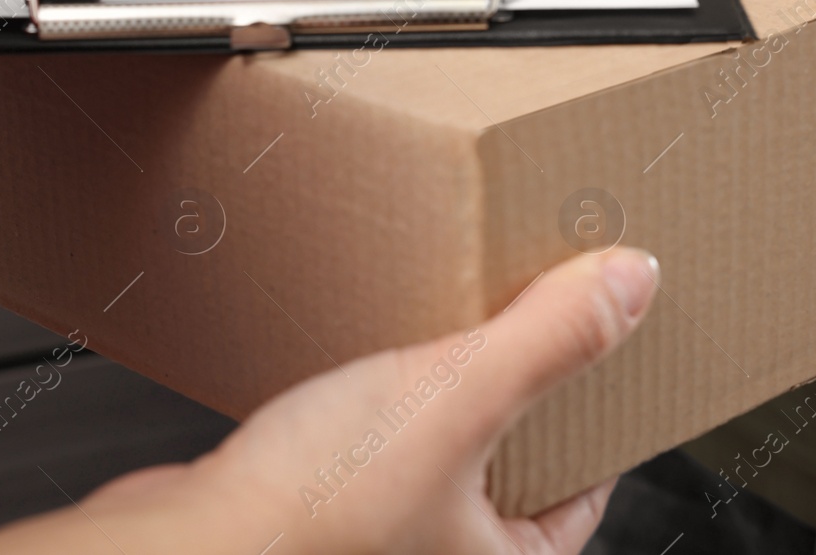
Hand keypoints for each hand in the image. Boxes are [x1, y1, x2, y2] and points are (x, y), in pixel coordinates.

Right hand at [0, 247, 659, 554]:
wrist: (182, 546)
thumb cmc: (308, 520)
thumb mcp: (456, 401)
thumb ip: (549, 342)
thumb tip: (633, 287)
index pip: (582, 492)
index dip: (589, 414)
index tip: (587, 351)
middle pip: (510, 469)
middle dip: (508, 397)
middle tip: (510, 327)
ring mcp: (381, 545)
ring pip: (436, 462)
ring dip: (436, 402)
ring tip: (435, 335)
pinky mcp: (319, 520)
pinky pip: (373, 456)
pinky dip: (375, 412)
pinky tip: (359, 369)